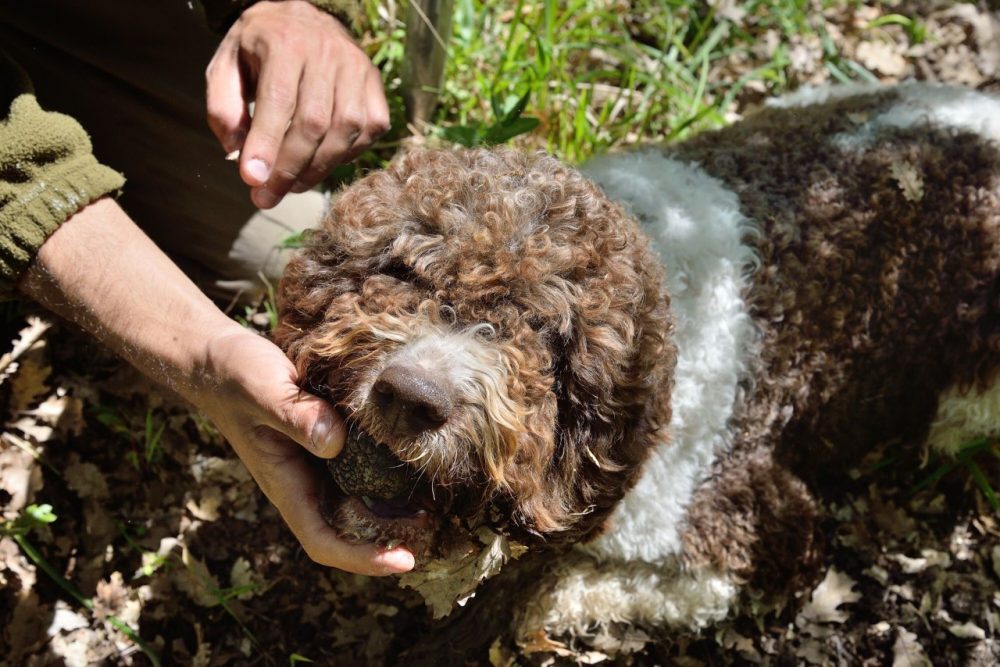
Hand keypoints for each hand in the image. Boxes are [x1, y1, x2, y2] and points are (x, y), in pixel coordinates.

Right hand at [195, 328, 414, 574]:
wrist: (221, 360)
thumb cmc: (237, 376)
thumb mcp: (263, 389)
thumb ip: (296, 416)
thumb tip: (335, 443)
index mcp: (286, 484)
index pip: (324, 541)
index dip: (362, 558)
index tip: (402, 561)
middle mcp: (305, 483)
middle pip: (351, 530)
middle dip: (390, 539)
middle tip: (437, 528)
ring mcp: (317, 466)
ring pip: (360, 501)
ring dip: (394, 510)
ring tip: (435, 502)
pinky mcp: (328, 444)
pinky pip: (362, 469)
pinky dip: (387, 474)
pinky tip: (415, 461)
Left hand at [206, 0, 389, 208]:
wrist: (301, 15)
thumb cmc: (258, 49)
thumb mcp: (225, 66)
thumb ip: (223, 108)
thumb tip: (237, 153)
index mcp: (284, 42)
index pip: (278, 100)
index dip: (266, 144)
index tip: (252, 180)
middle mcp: (327, 52)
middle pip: (314, 122)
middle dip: (289, 168)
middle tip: (266, 198)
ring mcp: (357, 68)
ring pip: (345, 130)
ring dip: (317, 168)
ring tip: (292, 186)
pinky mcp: (375, 84)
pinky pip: (369, 129)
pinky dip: (347, 154)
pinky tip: (322, 161)